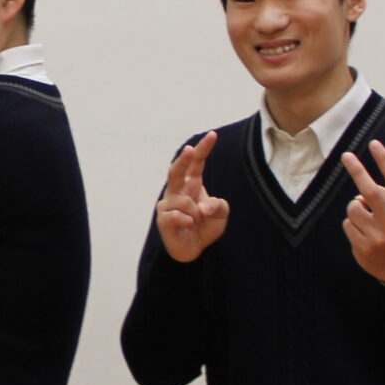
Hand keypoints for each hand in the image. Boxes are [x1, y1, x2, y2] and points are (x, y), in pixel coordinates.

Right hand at [155, 133, 230, 262]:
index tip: (212, 135)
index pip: (197, 163)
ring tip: (195, 223)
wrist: (192, 250)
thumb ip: (218, 205)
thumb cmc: (205, 227)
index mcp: (192, 184)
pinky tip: (189, 226)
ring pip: (184, 201)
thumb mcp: (221, 215)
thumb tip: (202, 206)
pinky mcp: (162, 219)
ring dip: (196, 214)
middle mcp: (177, 190)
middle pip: (177, 170)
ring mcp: (167, 204)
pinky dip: (188, 221)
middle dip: (183, 160)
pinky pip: (178, 215)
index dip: (203, 148)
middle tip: (189, 149)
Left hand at [340, 141, 384, 283]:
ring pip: (353, 208)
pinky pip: (347, 225)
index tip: (374, 144)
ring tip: (366, 221)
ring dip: (355, 210)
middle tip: (346, 156)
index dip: (384, 160)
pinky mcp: (363, 247)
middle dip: (357, 170)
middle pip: (370, 190)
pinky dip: (352, 226)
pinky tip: (363, 236)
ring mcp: (377, 235)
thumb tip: (360, 192)